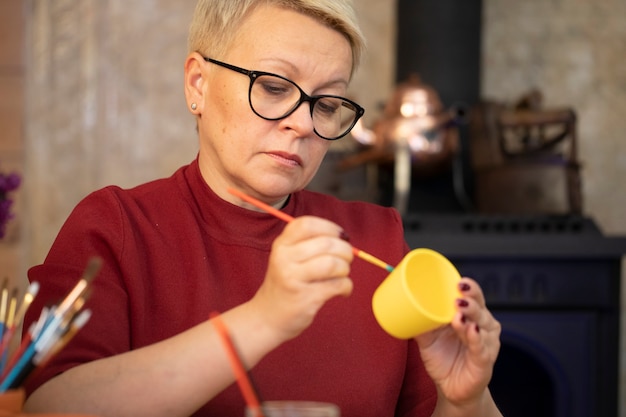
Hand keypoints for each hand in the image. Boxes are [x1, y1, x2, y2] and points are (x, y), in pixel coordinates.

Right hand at [250, 216, 353, 341]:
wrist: (267, 317)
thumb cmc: (285, 284)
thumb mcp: (286, 258)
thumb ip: (309, 244)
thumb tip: (343, 238)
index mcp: (281, 245)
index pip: (308, 224)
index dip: (330, 227)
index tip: (340, 236)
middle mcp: (284, 259)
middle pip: (326, 243)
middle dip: (345, 250)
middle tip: (347, 259)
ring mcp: (293, 279)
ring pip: (333, 264)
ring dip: (345, 269)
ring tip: (342, 275)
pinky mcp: (305, 298)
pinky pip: (337, 285)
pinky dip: (347, 287)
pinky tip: (342, 291)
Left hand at [415, 278, 500, 405]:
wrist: (451, 388)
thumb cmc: (443, 357)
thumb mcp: (427, 339)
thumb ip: (418, 323)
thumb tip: (400, 306)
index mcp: (469, 315)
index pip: (473, 296)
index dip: (469, 288)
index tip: (459, 281)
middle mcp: (481, 325)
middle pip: (479, 307)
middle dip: (471, 299)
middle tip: (458, 294)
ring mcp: (484, 342)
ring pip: (481, 324)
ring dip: (470, 316)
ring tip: (458, 312)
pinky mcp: (484, 360)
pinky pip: (481, 347)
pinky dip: (476, 338)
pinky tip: (472, 330)